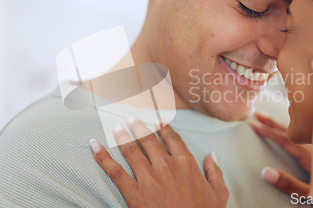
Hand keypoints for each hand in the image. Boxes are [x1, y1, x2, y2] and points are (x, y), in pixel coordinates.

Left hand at [90, 117, 228, 207]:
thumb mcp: (219, 194)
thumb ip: (215, 173)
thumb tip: (212, 155)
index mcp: (186, 164)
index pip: (172, 139)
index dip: (163, 128)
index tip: (157, 120)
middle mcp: (166, 166)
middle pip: (149, 140)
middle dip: (138, 127)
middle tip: (130, 118)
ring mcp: (149, 179)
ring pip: (131, 151)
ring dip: (122, 136)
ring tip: (115, 127)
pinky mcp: (133, 193)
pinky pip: (114, 171)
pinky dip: (102, 157)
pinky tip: (94, 145)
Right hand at [250, 113, 310, 196]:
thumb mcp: (310, 194)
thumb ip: (288, 183)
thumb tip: (265, 171)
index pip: (285, 139)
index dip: (268, 131)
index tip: (254, 124)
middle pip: (292, 130)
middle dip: (273, 122)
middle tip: (258, 114)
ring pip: (306, 127)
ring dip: (289, 121)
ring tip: (279, 115)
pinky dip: (305, 125)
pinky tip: (302, 124)